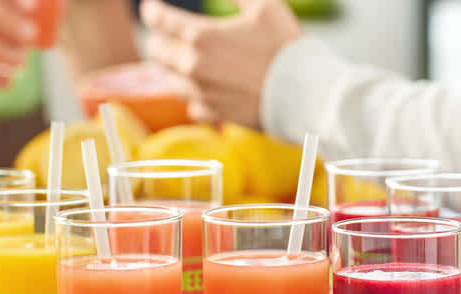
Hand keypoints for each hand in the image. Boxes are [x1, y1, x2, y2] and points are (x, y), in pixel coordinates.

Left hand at [140, 0, 301, 127]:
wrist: (307, 96)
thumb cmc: (287, 48)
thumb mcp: (264, 6)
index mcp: (201, 36)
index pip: (159, 18)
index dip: (153, 10)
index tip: (154, 8)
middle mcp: (194, 66)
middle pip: (157, 52)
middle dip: (159, 40)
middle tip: (166, 36)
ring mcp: (203, 93)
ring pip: (170, 81)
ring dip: (173, 70)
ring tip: (183, 64)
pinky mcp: (216, 114)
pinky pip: (192, 107)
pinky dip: (195, 98)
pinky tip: (205, 91)